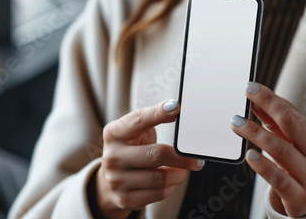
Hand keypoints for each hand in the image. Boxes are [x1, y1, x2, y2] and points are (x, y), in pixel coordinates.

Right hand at [95, 100, 203, 218]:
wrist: (110, 180)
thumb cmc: (130, 149)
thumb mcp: (135, 131)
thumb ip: (152, 119)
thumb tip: (175, 110)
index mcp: (114, 133)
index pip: (139, 120)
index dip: (158, 113)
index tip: (176, 107)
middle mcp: (113, 156)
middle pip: (157, 154)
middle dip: (182, 157)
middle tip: (195, 158)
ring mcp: (117, 179)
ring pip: (161, 178)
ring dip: (179, 174)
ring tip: (181, 170)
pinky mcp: (125, 198)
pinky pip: (159, 194)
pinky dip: (170, 187)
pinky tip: (169, 181)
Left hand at [231, 83, 305, 216]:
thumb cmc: (299, 167)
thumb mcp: (290, 143)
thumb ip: (274, 123)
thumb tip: (256, 101)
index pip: (292, 112)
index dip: (271, 98)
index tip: (251, 87)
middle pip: (293, 125)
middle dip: (270, 106)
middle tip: (247, 96)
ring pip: (282, 150)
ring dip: (257, 134)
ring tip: (237, 124)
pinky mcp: (298, 196)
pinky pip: (279, 179)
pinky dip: (264, 166)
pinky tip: (250, 156)